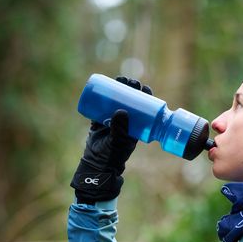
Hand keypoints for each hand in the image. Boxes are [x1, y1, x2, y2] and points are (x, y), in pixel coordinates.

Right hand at [70, 77, 152, 203]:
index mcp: (136, 125)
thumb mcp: (119, 141)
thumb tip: (121, 110)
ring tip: (120, 79)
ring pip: (117, 99)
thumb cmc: (113, 155)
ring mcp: (113, 118)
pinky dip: (104, 94)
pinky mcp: (100, 118)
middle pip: (131, 99)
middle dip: (131, 88)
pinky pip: (103, 104)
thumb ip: (120, 128)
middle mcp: (126, 120)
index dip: (145, 96)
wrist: (97, 163)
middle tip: (130, 81)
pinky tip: (106, 84)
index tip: (144, 88)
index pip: (144, 107)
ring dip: (119, 87)